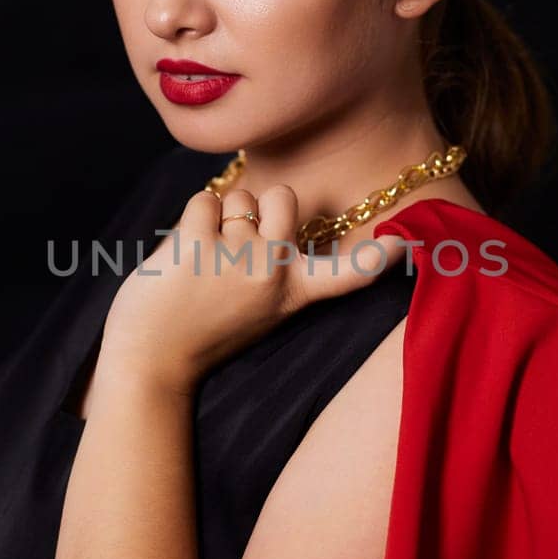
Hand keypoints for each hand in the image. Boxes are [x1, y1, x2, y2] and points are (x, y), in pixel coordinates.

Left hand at [102, 183, 405, 388]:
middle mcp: (275, 274)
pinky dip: (190, 219)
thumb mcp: (258, 309)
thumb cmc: (201, 330)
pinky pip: (205, 199)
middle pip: (284, 196)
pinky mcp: (200, 245)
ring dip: (219, 216)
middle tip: (234, 247)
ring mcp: (240, 258)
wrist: (150, 362)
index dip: (381, 254)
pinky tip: (184, 257)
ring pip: (241, 196)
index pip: (350, 273)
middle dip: (258, 205)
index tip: (407, 240)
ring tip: (205, 260)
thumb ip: (278, 268)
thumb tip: (279, 208)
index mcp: (295, 294)